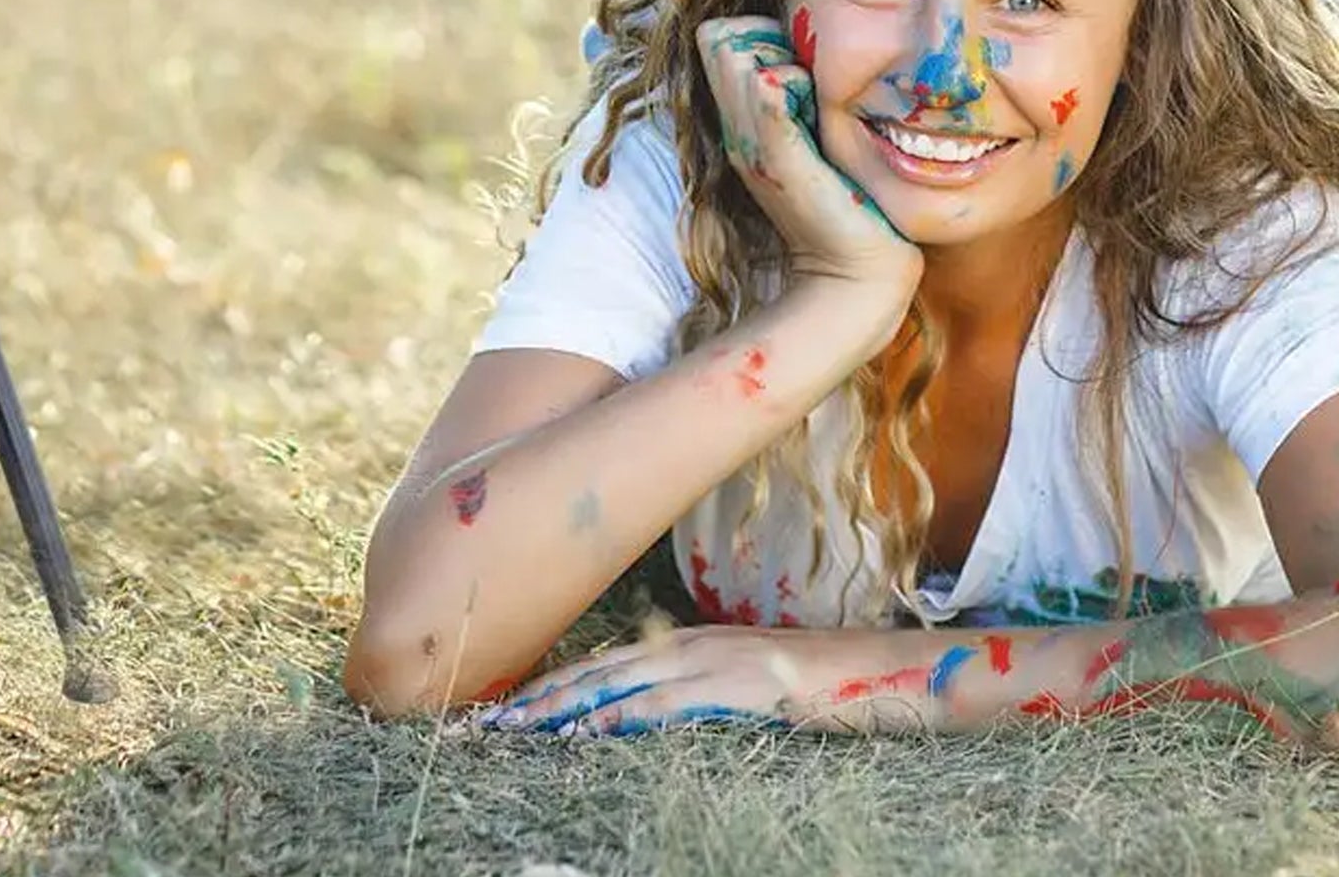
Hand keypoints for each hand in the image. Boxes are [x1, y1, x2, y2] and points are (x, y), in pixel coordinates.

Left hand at [478, 625, 953, 734]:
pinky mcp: (740, 689)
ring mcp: (715, 663)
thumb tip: (663, 719)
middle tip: (486, 723)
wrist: (892, 670)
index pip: (606, 663)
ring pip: (617, 684)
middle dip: (539, 698)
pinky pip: (666, 705)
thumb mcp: (757, 688)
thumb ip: (710, 696)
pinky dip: (620, 718)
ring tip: (514, 730)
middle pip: (597, 670)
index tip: (508, 707)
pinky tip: (586, 735)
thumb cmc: (830, 686)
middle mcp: (692, 645)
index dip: (556, 684)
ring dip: (561, 708)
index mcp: (691, 643)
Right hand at [699, 17, 921, 313]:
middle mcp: (736, 132)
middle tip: (805, 75)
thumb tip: (807, 62)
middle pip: (720, 40)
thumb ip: (800, 106)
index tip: (794, 59)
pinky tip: (811, 102)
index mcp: (742, 127)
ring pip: (736, 59)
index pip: (716, 38)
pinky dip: (785, 82)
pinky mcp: (781, 160)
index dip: (753, 32)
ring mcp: (753, 145)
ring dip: (778, 58)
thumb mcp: (812, 146)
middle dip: (763, 37)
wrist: (857, 274)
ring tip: (812, 94)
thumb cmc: (848, 206)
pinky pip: (765, 95)